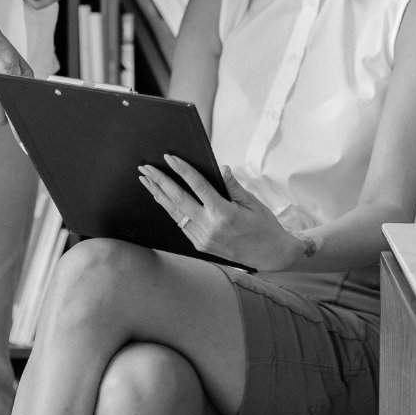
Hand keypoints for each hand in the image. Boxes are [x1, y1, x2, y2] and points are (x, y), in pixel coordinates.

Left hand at [138, 158, 303, 270]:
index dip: (182, 170)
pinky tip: (162, 198)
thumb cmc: (264, 227)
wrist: (270, 256)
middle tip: (146, 168)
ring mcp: (202, 238)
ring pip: (175, 214)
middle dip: (160, 181)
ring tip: (146, 181)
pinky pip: (181, 224)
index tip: (170, 158)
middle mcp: (209, 227)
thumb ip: (233, 186)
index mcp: (223, 213)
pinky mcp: (200, 246)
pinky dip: (170, 210)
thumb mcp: (252, 203)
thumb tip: (221, 169)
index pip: (198, 186)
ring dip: (159, 195)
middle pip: (178, 200)